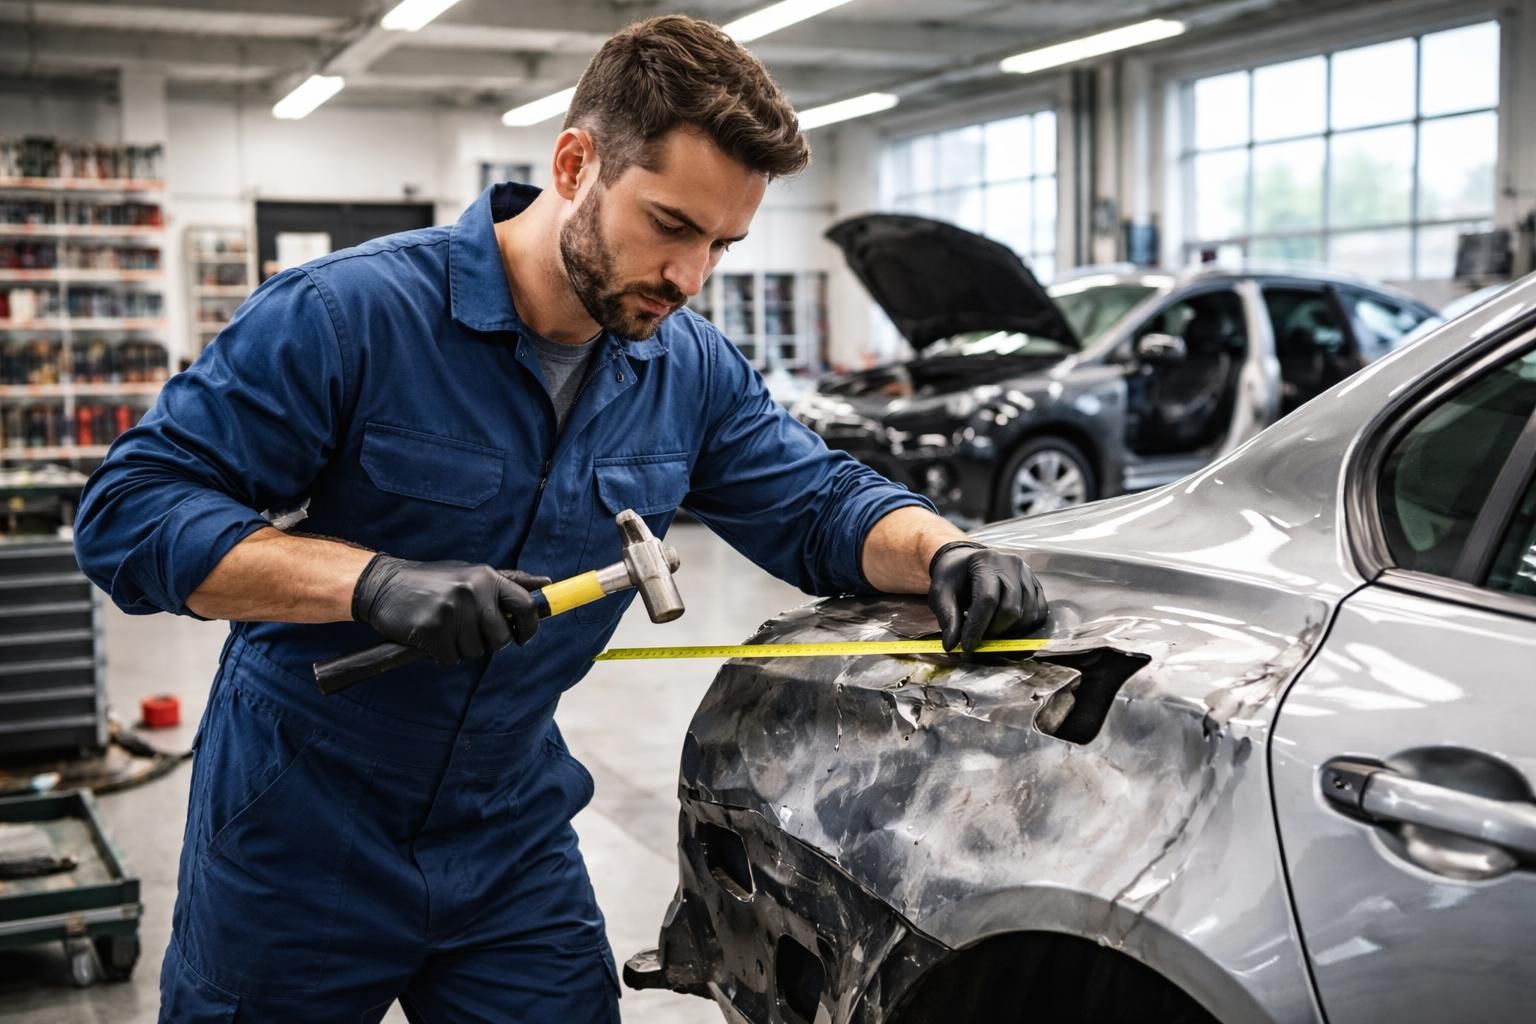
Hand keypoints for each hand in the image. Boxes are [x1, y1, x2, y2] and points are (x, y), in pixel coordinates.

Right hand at [352, 556, 551, 664]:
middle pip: (500, 638)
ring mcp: (453, 610)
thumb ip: (508, 582)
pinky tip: (430, 636)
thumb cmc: (433, 582)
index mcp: (486, 576)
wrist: (383, 584)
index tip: (522, 637)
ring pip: (475, 651)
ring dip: (461, 647)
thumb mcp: (471, 574)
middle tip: (466, 630)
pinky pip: (451, 659)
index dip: (529, 627)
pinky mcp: (433, 629)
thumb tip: (546, 584)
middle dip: (487, 642)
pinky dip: (441, 654)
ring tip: (444, 627)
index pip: (526, 606)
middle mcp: (473, 591)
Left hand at [927, 541, 1047, 652]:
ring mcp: (1028, 574)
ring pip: (1027, 615)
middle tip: (978, 640)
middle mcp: (1012, 565)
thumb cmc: (954, 577)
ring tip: (989, 630)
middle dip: (994, 632)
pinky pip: (1039, 613)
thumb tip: (952, 646)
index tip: (967, 647)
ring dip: (1009, 632)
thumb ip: (947, 618)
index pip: (987, 599)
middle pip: (1011, 609)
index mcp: (986, 561)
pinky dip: (1024, 628)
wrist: (967, 562)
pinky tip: (1006, 627)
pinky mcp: (1037, 585)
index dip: (978, 627)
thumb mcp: (941, 593)